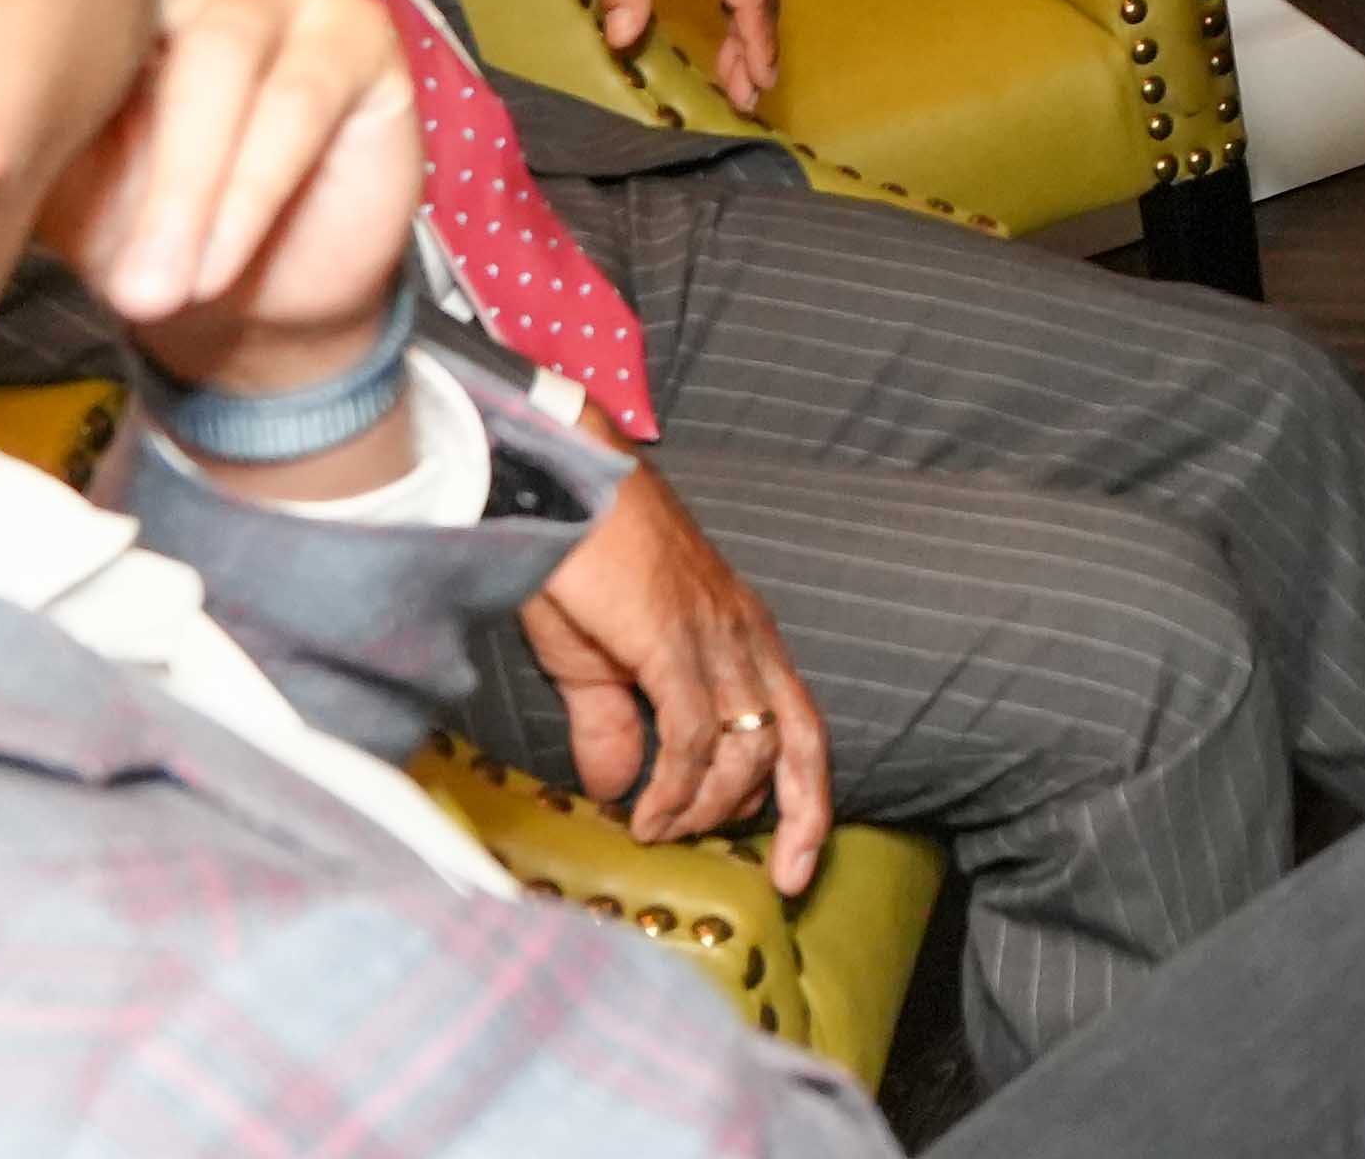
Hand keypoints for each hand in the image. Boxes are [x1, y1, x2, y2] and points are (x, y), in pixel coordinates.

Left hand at [40, 0, 428, 403]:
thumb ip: (0, 134)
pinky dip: (253, 190)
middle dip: (129, 167)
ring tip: (160, 289)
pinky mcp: (358, 35)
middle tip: (119, 287)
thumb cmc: (128, 225)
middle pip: (143, 18)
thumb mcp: (47, 183)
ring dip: (193, 188)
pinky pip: (302, 99)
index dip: (17, 16)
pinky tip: (219, 263)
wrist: (243, 299)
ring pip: (225, 57)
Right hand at [525, 469, 830, 888]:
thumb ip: (616, 727)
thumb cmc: (579, 566)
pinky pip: (692, 732)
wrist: (556, 491)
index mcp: (743, 637)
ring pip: (744, 749)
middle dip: (792, 818)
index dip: (808, 798)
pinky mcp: (671, 640)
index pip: (801, 727)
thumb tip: (617, 791)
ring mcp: (714, 637)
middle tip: (767, 874)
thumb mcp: (600, 663)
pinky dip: (674, 786)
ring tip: (664, 833)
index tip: (798, 864)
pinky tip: (646, 815)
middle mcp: (746, 637)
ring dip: (707, 808)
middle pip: (796, 744)